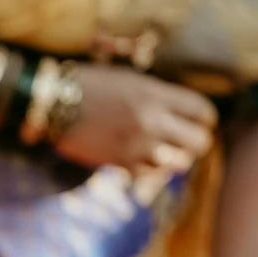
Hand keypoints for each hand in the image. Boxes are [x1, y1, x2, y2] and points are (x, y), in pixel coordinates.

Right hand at [53, 64, 218, 181]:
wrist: (51, 103)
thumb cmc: (89, 85)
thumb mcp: (130, 80)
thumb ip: (158, 96)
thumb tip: (180, 113)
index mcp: (156, 95)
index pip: (203, 112)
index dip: (205, 119)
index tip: (198, 121)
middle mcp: (152, 120)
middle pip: (199, 141)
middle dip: (196, 142)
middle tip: (185, 141)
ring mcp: (137, 144)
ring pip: (179, 163)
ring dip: (175, 159)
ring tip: (165, 154)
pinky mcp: (120, 163)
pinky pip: (151, 176)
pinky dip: (152, 172)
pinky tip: (144, 163)